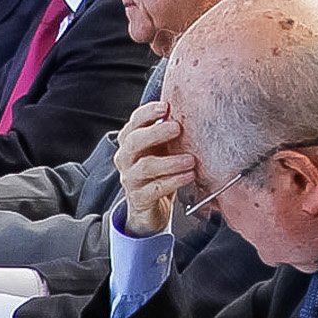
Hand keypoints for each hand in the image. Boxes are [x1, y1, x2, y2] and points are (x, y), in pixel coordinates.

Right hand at [112, 99, 197, 234]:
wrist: (150, 210)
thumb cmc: (159, 174)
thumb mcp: (162, 150)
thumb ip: (169, 133)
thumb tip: (190, 108)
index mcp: (131, 142)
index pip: (134, 122)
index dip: (147, 113)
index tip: (165, 107)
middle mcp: (127, 159)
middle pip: (134, 141)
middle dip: (156, 132)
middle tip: (177, 128)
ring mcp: (131, 179)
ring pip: (145, 166)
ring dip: (170, 161)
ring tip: (190, 160)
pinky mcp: (140, 198)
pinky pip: (155, 189)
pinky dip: (174, 181)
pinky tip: (189, 176)